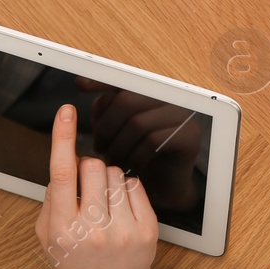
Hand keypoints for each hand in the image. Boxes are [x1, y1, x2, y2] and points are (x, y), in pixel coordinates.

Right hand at [35, 104, 159, 268]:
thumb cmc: (76, 260)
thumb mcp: (48, 237)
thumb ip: (50, 200)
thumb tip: (64, 164)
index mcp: (61, 230)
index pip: (61, 174)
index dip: (62, 138)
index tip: (66, 112)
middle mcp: (91, 230)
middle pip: (92, 166)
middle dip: (88, 169)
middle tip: (88, 190)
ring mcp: (121, 230)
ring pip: (114, 173)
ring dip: (107, 181)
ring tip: (105, 206)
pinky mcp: (146, 229)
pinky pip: (135, 185)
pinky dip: (126, 190)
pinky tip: (121, 211)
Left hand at [87, 86, 206, 213]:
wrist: (166, 189)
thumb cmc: (138, 159)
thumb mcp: (116, 132)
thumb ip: (105, 110)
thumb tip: (85, 84)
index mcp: (152, 95)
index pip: (125, 79)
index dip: (102, 80)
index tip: (81, 84)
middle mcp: (170, 100)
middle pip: (128, 100)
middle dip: (106, 127)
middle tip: (99, 148)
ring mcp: (182, 116)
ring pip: (138, 122)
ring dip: (118, 146)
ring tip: (112, 161)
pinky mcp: (189, 137)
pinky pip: (153, 141)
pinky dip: (135, 156)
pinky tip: (130, 167)